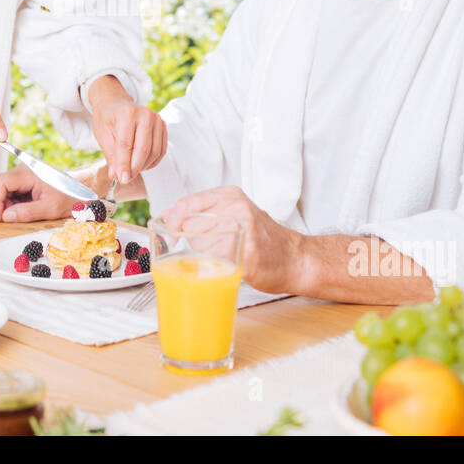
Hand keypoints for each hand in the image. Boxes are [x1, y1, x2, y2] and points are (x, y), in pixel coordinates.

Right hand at [0, 164, 77, 222]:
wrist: (80, 190)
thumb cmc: (69, 195)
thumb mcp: (50, 208)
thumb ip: (27, 213)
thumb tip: (6, 216)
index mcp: (28, 173)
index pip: (0, 181)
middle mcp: (23, 171)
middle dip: (0, 204)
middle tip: (9, 218)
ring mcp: (22, 175)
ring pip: (3, 190)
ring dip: (6, 205)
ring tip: (21, 213)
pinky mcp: (23, 182)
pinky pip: (10, 192)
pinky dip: (13, 203)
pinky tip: (24, 209)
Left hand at [88, 79, 166, 183]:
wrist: (115, 103)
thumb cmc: (107, 118)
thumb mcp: (102, 135)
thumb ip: (111, 155)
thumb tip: (117, 175)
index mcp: (127, 114)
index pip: (126, 145)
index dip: (124, 165)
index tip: (122, 179)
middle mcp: (146, 114)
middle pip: (144, 149)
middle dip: (135, 168)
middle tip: (126, 178)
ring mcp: (157, 119)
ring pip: (155, 152)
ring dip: (144, 166)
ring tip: (131, 169)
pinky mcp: (163, 126)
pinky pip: (161, 150)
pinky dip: (152, 161)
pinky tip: (141, 164)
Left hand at [163, 186, 299, 294]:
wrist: (296, 259)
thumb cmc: (263, 239)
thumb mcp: (233, 215)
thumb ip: (201, 213)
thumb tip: (167, 215)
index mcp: (230, 195)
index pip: (186, 205)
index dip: (174, 222)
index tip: (173, 234)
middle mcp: (236, 207)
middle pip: (190, 227)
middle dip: (193, 242)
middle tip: (213, 249)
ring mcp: (242, 228)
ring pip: (198, 245)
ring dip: (204, 256)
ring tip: (224, 256)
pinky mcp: (246, 251)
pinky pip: (213, 260)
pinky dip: (215, 267)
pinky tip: (229, 265)